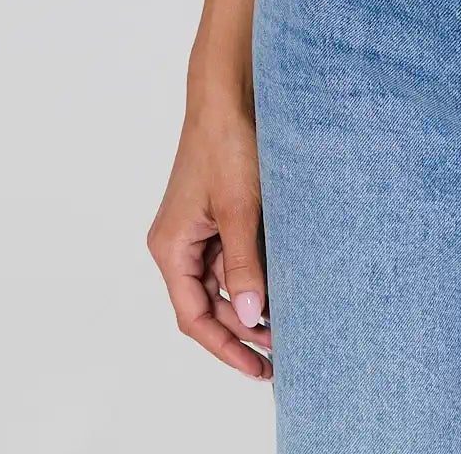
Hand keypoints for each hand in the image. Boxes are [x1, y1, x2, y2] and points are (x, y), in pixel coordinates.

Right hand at [147, 93, 272, 380]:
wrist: (230, 91)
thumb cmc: (227, 143)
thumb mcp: (240, 209)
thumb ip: (244, 265)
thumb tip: (251, 317)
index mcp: (170, 247)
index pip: (194, 317)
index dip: (225, 348)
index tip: (258, 368)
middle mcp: (179, 242)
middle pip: (208, 304)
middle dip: (242, 330)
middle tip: (281, 354)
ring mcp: (198, 227)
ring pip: (224, 280)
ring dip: (252, 301)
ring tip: (290, 324)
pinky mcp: (217, 212)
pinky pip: (233, 254)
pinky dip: (256, 271)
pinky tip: (284, 283)